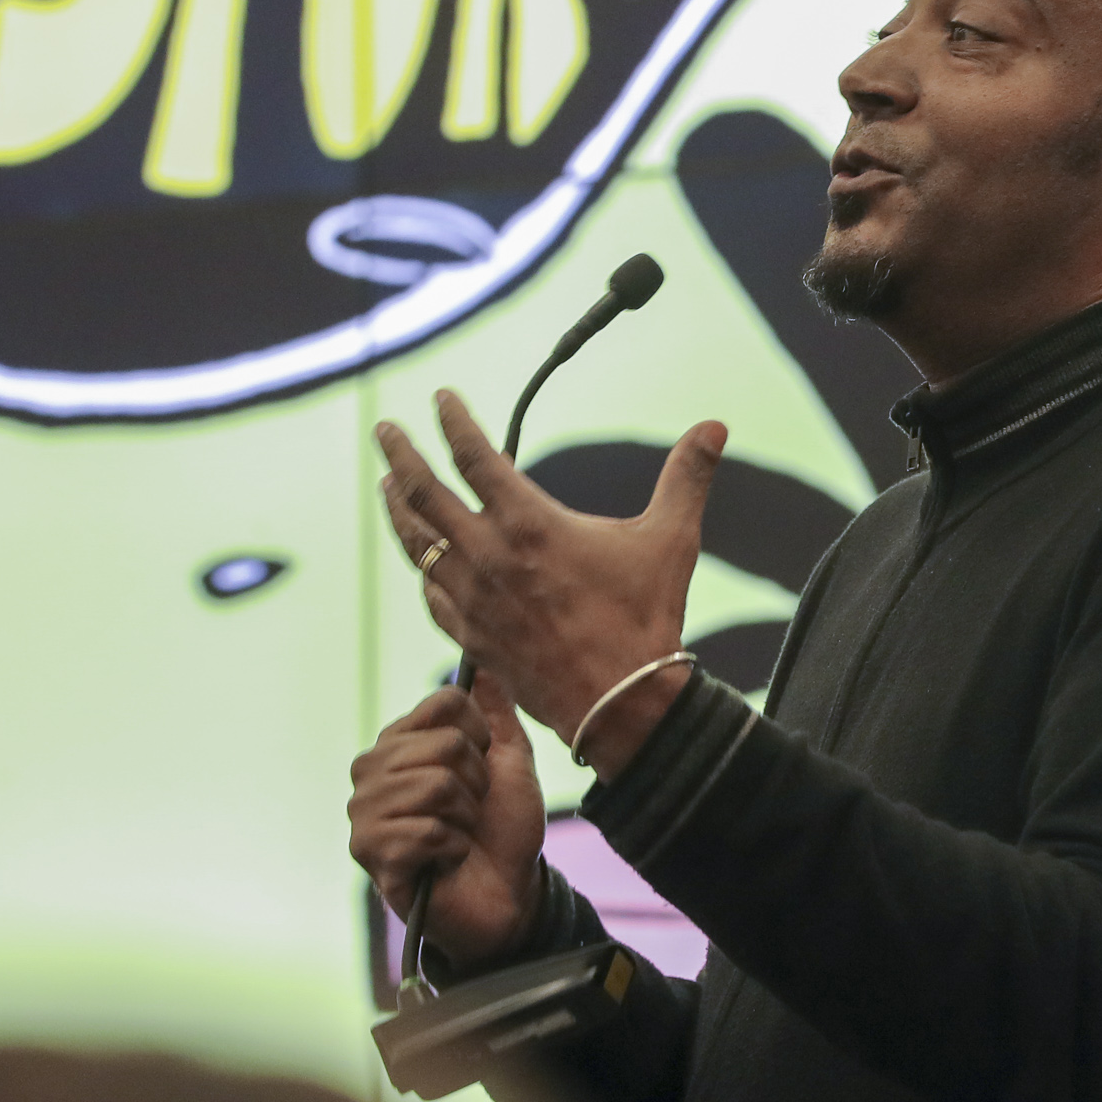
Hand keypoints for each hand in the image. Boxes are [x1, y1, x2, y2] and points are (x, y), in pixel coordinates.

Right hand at [346, 678, 544, 972]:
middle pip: (445, 744)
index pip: (445, 702)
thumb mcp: (511, 763)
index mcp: (401, 740)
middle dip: (476, 782)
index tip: (482, 770)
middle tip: (470, 811)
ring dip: (465, 817)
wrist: (509, 896)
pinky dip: (452, 847)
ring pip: (437, 786)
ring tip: (457, 834)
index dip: (480, 737)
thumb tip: (481, 668)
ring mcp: (365, 810)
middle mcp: (373, 769)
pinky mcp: (368, 851)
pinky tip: (444, 861)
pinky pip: (427, 830)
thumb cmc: (504, 830)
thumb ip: (496, 714)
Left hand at [376, 398, 724, 772]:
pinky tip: (425, 562)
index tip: (441, 397)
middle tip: (385, 430)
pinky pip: (432, 594)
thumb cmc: (645, 617)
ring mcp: (473, 599)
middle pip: (425, 494)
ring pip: (419, 545)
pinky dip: (424, 569)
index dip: (454, 421)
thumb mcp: (671, 538)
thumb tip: (715, 426)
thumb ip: (687, 476)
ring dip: (398, 509)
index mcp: (529, 523)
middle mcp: (489, 556)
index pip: (474, 456)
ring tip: (388, 484)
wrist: (621, 704)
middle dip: (401, 455)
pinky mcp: (471, 636)